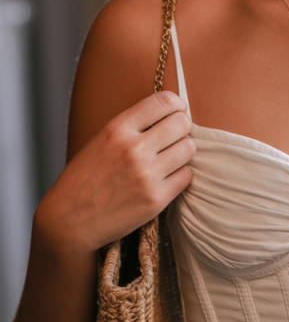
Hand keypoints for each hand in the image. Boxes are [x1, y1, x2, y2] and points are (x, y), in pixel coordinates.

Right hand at [34, 91, 194, 255]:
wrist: (68, 220)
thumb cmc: (86, 178)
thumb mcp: (101, 141)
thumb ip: (133, 126)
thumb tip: (170, 114)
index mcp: (117, 129)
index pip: (164, 101)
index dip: (176, 105)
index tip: (175, 112)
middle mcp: (133, 149)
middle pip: (182, 123)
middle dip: (182, 128)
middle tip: (174, 137)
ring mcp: (146, 175)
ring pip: (188, 149)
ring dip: (182, 152)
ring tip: (168, 159)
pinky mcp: (155, 199)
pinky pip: (186, 175)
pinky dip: (179, 175)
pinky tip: (165, 178)